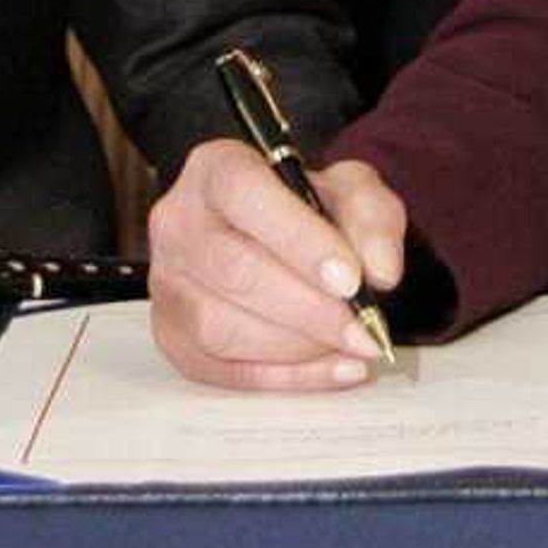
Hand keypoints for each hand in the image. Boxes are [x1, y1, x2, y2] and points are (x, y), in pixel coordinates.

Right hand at [148, 139, 408, 390]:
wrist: (280, 239)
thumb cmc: (310, 212)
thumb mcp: (351, 190)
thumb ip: (372, 216)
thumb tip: (379, 272)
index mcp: (216, 169)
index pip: (244, 194)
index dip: (298, 239)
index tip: (350, 279)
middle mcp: (177, 223)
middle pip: (233, 270)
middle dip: (309, 309)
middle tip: (363, 329)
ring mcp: (168, 284)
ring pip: (221, 327)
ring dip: (298, 346)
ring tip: (351, 345)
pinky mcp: (174, 338)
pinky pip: (223, 372)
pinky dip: (287, 378)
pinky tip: (334, 368)